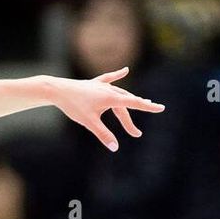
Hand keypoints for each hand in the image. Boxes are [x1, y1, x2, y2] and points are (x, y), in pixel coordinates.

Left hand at [45, 67, 163, 150]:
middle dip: (131, 119)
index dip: (148, 107)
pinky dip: (117, 76)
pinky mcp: (94, 83)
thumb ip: (103, 135)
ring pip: (120, 94)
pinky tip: (125, 70)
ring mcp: (102, 85)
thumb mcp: (89, 122)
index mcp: (111, 98)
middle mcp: (109, 90)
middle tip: (136, 134)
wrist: (57, 90)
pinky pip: (110, 79)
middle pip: (126, 104)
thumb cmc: (74, 106)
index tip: (161, 108)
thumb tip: (115, 148)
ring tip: (141, 103)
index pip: (134, 104)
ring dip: (129, 101)